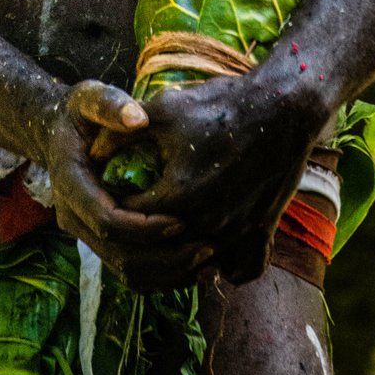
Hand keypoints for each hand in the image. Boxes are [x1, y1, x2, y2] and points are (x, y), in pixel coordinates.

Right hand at [45, 79, 212, 291]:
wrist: (58, 133)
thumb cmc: (79, 113)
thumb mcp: (89, 98)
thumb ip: (109, 105)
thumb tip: (138, 118)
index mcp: (70, 185)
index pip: (106, 220)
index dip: (144, 225)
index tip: (181, 219)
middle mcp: (74, 217)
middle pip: (118, 256)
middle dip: (164, 257)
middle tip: (207, 247)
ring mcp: (86, 233)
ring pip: (126, 271)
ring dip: (167, 272)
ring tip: (208, 259)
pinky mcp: (101, 241)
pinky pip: (131, 270)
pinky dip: (162, 273)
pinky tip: (194, 263)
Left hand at [129, 68, 326, 284]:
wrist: (284, 108)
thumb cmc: (222, 104)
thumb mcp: (163, 109)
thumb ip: (120, 134)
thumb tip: (90, 154)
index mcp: (177, 197)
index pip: (127, 219)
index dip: (114, 204)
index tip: (114, 188)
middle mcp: (207, 225)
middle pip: (156, 253)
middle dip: (138, 237)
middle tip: (132, 216)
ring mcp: (236, 235)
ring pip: (194, 268)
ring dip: (176, 256)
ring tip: (166, 232)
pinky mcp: (260, 235)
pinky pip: (236, 270)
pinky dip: (221, 264)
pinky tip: (210, 242)